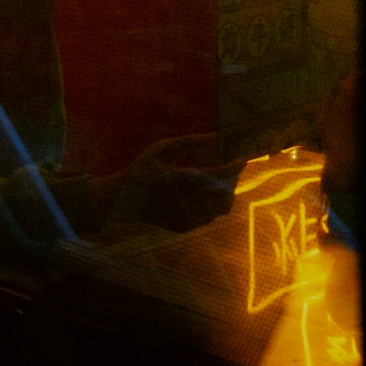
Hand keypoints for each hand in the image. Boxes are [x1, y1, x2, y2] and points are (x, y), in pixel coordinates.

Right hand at [105, 134, 245, 233]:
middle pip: (223, 195)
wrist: (121, 201)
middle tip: (233, 168)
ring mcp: (183, 218)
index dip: (233, 167)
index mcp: (176, 179)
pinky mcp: (183, 228)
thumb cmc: (142, 169)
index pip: (214, 175)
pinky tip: (204, 194)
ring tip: (220, 180)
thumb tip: (216, 137)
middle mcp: (182, 202)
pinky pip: (209, 218)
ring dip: (225, 194)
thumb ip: (190, 142)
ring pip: (220, 210)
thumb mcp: (162, 149)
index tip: (244, 158)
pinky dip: (212, 205)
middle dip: (232, 180)